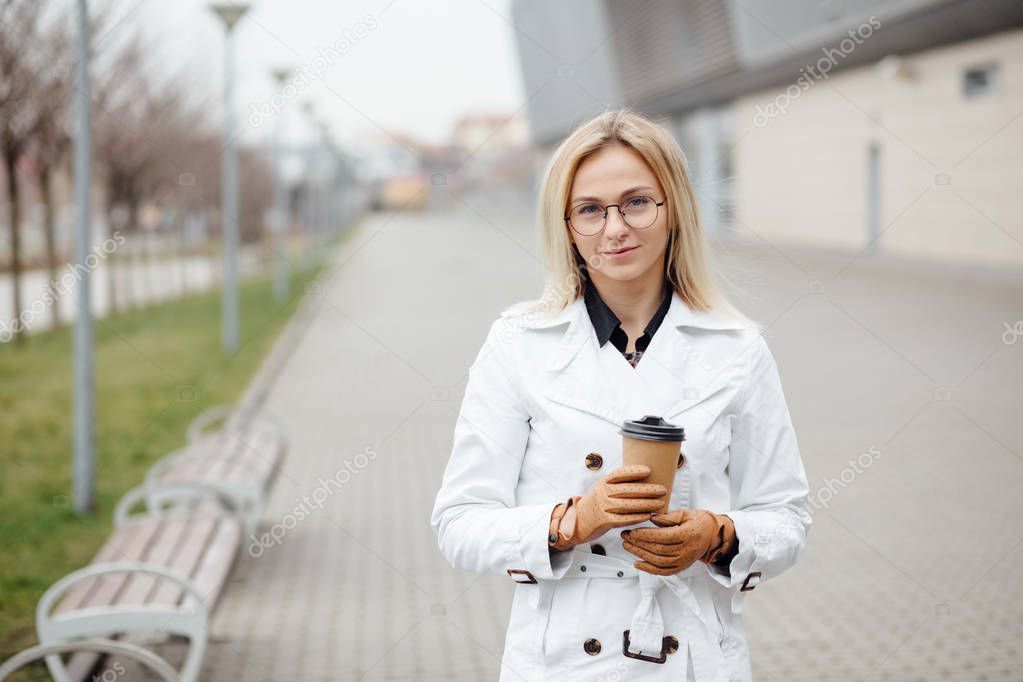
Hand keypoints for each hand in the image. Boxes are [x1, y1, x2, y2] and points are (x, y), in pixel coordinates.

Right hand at [550, 465, 667, 549]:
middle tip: (662, 490)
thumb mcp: (602, 489)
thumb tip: (643, 478)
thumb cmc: (596, 503)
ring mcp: (603, 507)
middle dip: (647, 489)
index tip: (648, 470)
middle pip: (628, 490)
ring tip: (660, 503)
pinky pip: (624, 519)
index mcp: (602, 482)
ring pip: (628, 505)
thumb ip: (618, 484)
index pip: (619, 474)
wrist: (579, 520)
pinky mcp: (605, 521)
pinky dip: (638, 517)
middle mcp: (602, 493)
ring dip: (647, 504)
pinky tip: (648, 515)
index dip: (634, 471)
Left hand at [621, 508, 736, 575]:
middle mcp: (686, 550)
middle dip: (638, 543)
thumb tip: (651, 518)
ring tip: (627, 546)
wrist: (713, 536)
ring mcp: (684, 561)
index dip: (645, 535)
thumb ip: (668, 516)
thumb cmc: (699, 522)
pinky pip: (663, 571)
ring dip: (640, 554)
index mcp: (688, 534)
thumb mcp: (686, 513)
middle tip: (625, 536)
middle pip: (658, 549)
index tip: (632, 530)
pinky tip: (637, 563)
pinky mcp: (681, 567)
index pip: (662, 537)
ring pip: (658, 561)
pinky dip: (649, 569)